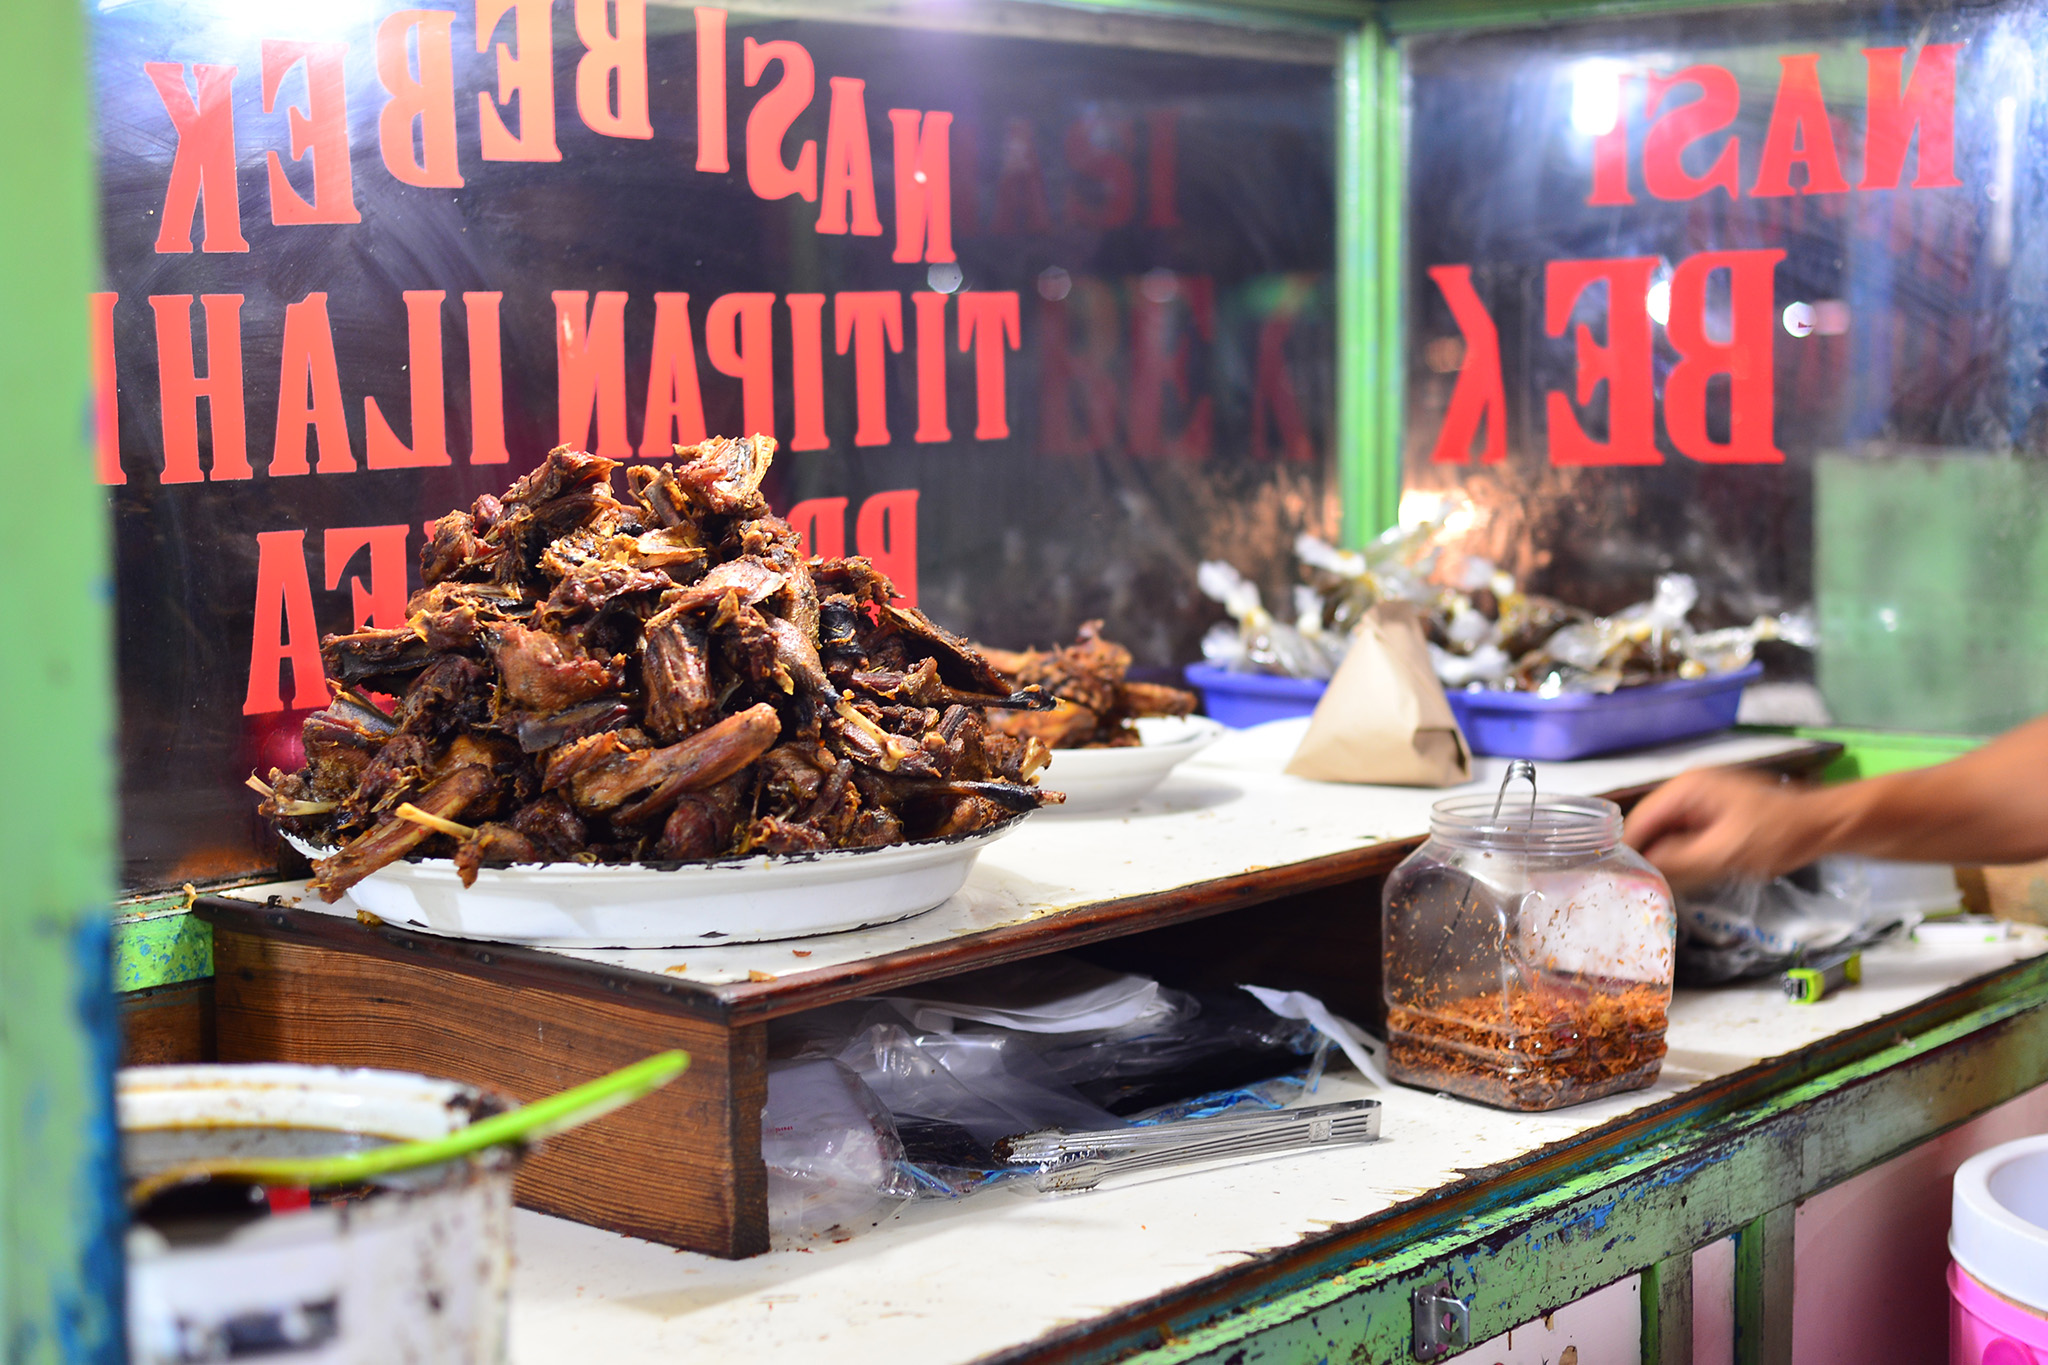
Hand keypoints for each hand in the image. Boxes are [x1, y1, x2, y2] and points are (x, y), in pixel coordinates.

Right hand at [1624, 768, 1833, 888]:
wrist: (1823, 827)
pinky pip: (1684, 838)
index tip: (1619, 881)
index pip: (1639, 820)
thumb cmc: (1779, 834)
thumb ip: (1680, 861)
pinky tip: (1684, 878)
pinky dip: (1682, 857)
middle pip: (1651, 827)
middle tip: (1638, 890)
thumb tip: (1640, 872)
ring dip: (1664, 859)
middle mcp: (1688, 790)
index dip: (1627, 851)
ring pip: (1667, 835)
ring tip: (1657, 888)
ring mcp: (1701, 802)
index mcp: (1687, 788)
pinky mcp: (1713, 816)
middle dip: (1646, 856)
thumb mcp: (1726, 853)